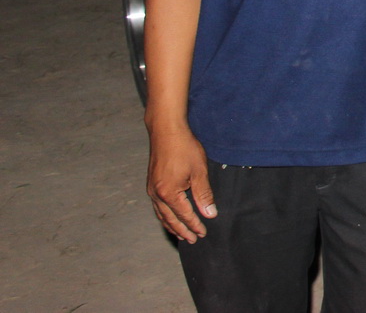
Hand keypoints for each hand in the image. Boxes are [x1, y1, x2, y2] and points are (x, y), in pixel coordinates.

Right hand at [147, 126, 214, 242]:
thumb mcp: (199, 172)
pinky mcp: (151, 183)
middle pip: (170, 219)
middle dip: (182, 230)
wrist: (166, 131)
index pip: (184, 215)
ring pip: (161, 214)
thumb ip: (204, 195)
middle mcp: (156, 194)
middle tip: (193, 240)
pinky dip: (165, 215)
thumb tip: (210, 214)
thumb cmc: (184, 148)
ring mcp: (152, 189)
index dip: (194, 225)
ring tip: (181, 233)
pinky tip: (170, 216)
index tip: (203, 234)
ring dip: (172, 225)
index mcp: (169, 193)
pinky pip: (157, 206)